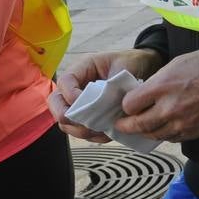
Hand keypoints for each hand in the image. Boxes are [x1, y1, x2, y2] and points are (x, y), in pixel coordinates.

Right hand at [49, 48, 164, 142]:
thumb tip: (108, 103)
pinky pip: (81, 131)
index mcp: (82, 68)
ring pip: (66, 121)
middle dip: (68, 117)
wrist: (141, 68)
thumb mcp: (124, 66)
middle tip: (86, 124)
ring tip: (100, 131)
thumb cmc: (130, 63)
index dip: (71, 95)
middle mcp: (76, 86)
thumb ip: (114, 82)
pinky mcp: (89, 116)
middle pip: (56, 103)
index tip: (86, 104)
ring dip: (80, 130)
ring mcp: (80, 102)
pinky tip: (106, 133)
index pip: (65, 81)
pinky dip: (92, 136)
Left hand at [113, 47, 198, 143]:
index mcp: (162, 87)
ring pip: (154, 135)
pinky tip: (164, 127)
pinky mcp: (194, 132)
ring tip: (142, 127)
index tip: (128, 103)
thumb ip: (159, 80)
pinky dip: (164, 134)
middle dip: (127, 125)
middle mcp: (169, 108)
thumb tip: (147, 91)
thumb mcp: (178, 62)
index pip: (130, 105)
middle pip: (138, 125)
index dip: (126, 104)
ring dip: (146, 131)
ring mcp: (182, 123)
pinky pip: (172, 138)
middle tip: (122, 125)